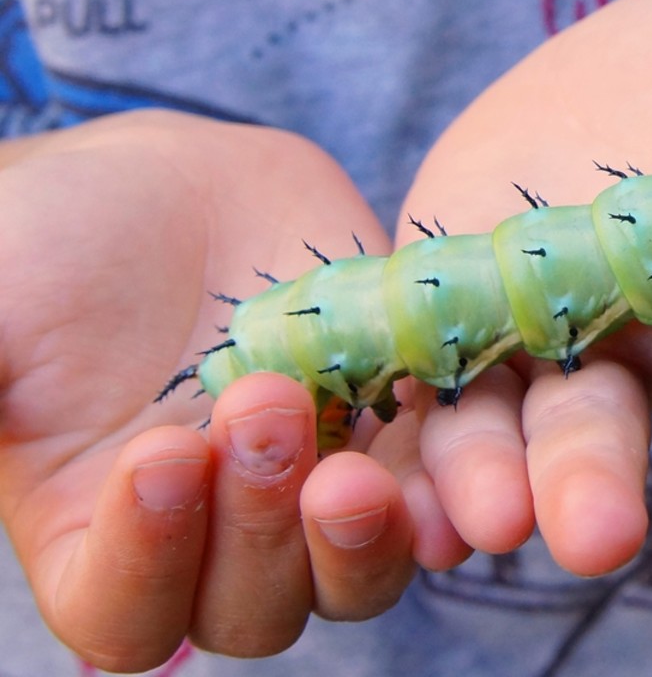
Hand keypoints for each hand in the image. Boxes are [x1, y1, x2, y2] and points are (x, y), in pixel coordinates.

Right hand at [0, 111, 465, 670]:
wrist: (171, 190)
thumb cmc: (52, 244)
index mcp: (99, 531)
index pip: (122, 610)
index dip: (146, 559)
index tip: (159, 456)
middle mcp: (212, 535)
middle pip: (253, 608)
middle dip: (260, 525)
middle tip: (266, 407)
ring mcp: (306, 490)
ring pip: (349, 574)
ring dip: (355, 534)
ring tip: (354, 464)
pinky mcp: (383, 435)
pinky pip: (426, 491)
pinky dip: (439, 488)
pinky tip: (452, 456)